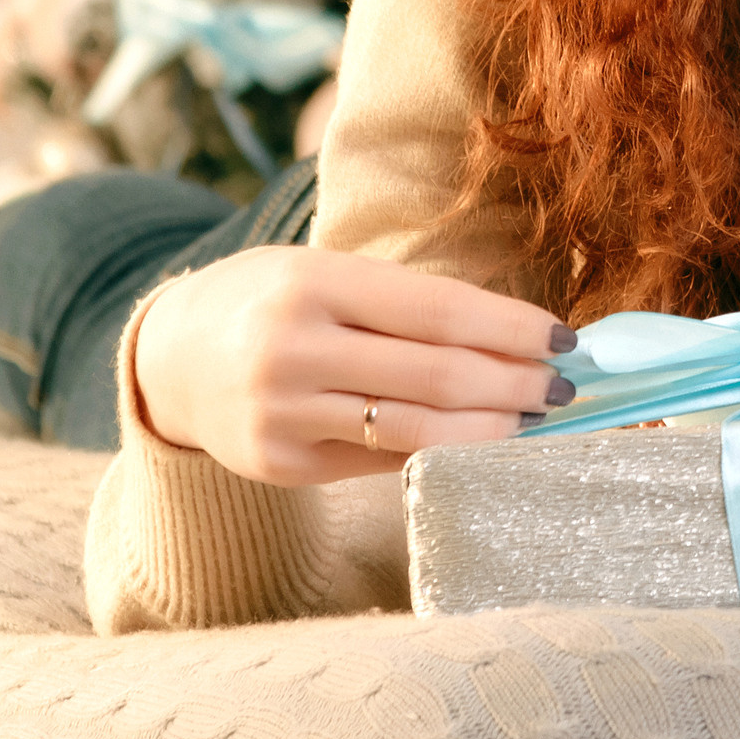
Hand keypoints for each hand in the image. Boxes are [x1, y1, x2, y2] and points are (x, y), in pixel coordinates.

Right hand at [131, 244, 576, 485]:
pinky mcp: (279, 465)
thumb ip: (409, 304)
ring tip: (533, 420)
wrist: (172, 356)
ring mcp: (281, 413)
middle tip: (564, 388)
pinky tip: (477, 444)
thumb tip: (519, 337)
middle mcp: (291, 348)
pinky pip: (379, 462)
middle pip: (436, 377)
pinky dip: (439, 454)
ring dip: (490, 431)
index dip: (512, 328)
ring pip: (415, 432)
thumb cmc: (275, 301)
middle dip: (515, 385)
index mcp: (312, 282)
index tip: (567, 339)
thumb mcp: (327, 273)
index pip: (438, 310)